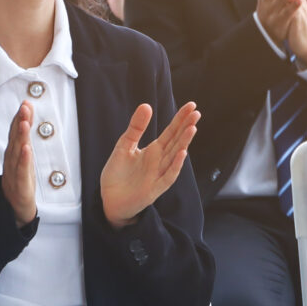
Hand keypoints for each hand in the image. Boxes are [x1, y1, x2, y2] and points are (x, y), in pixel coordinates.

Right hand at [0, 100, 37, 225]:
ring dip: (21, 136)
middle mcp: (11, 161)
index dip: (20, 117)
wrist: (14, 209)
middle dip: (20, 121)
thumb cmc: (20, 182)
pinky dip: (23, 159)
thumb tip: (26, 119)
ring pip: (17, 152)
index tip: (26, 103)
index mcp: (13, 154)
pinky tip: (26, 149)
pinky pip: (22, 170)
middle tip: (24, 106)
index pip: (16, 132)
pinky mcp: (20, 185)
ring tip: (25, 123)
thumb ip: (24, 140)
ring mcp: (14, 172)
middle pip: (15, 138)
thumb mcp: (24, 159)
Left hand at [100, 101, 199, 227]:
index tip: (191, 105)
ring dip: (183, 143)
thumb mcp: (124, 145)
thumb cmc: (118, 174)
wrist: (109, 200)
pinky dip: (175, 165)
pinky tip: (181, 153)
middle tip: (196, 113)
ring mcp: (158, 175)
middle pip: (176, 141)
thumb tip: (146, 105)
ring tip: (192, 128)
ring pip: (174, 156)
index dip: (180, 119)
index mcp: (153, 150)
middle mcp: (159, 161)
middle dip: (186, 127)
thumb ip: (136, 128)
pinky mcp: (154, 189)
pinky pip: (168, 176)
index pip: (171, 132)